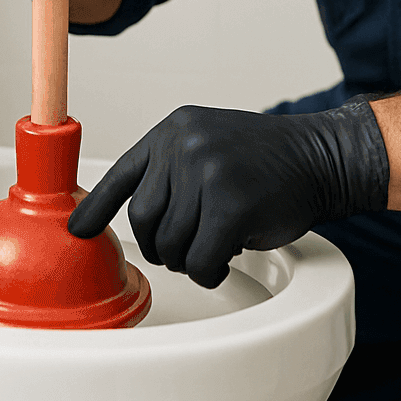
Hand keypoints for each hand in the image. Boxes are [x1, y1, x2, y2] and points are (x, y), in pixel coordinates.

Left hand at [68, 99, 389, 288]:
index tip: (77, 230)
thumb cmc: (268, 161)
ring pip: (171, 246)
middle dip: (164, 245)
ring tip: (220, 242)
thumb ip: (171, 170)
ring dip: (193, 258)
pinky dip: (210, 271)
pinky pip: (200, 261)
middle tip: (192, 244)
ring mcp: (207, 172)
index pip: (123, 174)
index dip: (96, 207)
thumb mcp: (209, 145)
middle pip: (144, 221)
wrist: (322, 156)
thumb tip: (132, 215)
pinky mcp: (231, 206)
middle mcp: (184, 145)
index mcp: (174, 129)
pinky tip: (229, 257)